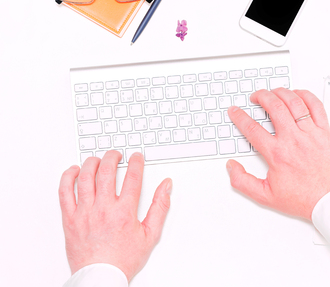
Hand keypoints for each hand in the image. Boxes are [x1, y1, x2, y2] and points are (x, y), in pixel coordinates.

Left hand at [59, 151, 171, 280]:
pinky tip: (74, 171)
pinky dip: (68, 177)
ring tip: (97, 159)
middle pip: (106, 171)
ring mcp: (84, 212)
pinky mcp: (70, 218)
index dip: (136, 162)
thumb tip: (166, 187)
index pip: (132, 177)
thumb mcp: (150, 235)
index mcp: (124, 212)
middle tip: (116, 154)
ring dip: (92, 162)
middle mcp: (103, 209)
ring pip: (85, 177)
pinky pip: (64, 191)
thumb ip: (160, 207)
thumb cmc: (123, 259)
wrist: (100, 277)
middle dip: (112, 157)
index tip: (136, 157)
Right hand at [227, 89, 329, 219]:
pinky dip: (306, 96)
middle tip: (256, 97)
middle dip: (261, 96)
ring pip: (295, 102)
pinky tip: (298, 95)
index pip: (252, 128)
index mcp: (278, 154)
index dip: (239, 117)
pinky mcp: (325, 133)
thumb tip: (232, 167)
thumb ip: (243, 182)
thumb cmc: (303, 199)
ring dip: (281, 93)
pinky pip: (316, 107)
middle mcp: (294, 140)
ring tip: (274, 92)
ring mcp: (311, 134)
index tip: (235, 111)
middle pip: (274, 107)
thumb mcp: (266, 196)